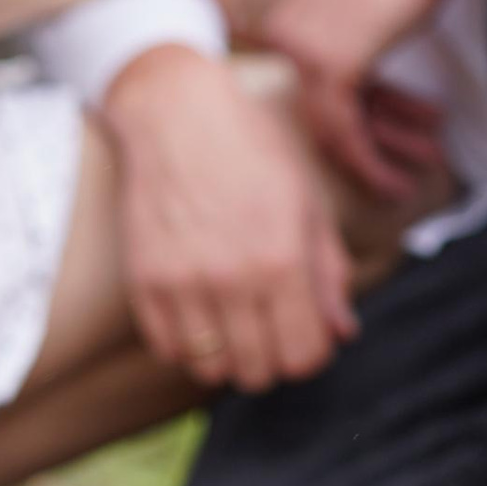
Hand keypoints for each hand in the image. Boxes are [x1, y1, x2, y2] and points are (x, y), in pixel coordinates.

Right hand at [101, 45, 355, 391]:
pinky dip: (186, 344)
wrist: (176, 113)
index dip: (310, 352)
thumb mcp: (307, 203)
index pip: (304, 355)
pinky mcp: (143, 280)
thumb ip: (328, 273)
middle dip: (272, 359)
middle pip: (258, 372)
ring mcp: (182, 282)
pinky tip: (199, 312)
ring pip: (210, 369)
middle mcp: (232, 277)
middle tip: (268, 328)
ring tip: (232, 324)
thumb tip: (342, 332)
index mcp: (283, 259)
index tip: (304, 332)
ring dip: (228, 356)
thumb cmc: (253, 152)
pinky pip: (167, 349)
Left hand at [257, 0, 482, 197]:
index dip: (348, 135)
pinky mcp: (330, 67)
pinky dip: (371, 160)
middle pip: (316, 118)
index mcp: (283, 28)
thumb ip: (345, 60)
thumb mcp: (361, 23)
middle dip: (364, 151)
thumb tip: (352, 113)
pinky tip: (396, 181)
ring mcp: (301, 53)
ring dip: (372, 163)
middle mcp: (282, 40)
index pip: (308, 100)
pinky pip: (346, 131)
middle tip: (396, 179)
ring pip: (330, 131)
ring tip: (401, 186)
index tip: (376, 158)